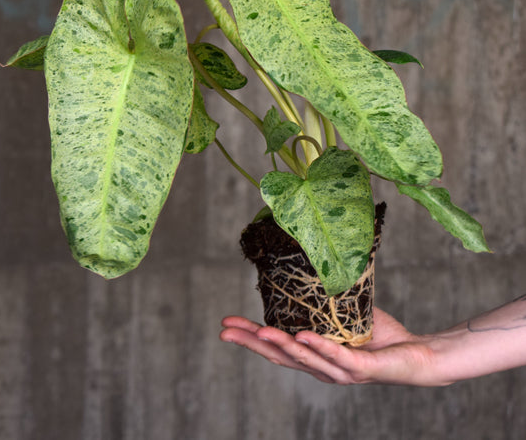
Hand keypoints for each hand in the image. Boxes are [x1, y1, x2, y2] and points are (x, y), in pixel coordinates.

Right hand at [220, 308, 444, 385]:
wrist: (418, 353)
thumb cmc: (382, 337)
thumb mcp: (346, 316)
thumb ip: (324, 305)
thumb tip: (304, 272)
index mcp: (316, 357)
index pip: (278, 348)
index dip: (251, 338)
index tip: (227, 325)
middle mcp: (323, 369)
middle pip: (282, 357)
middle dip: (253, 343)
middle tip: (226, 332)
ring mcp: (342, 371)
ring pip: (305, 359)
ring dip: (280, 344)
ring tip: (258, 330)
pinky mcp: (363, 369)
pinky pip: (338, 356)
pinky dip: (318, 347)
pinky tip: (302, 336)